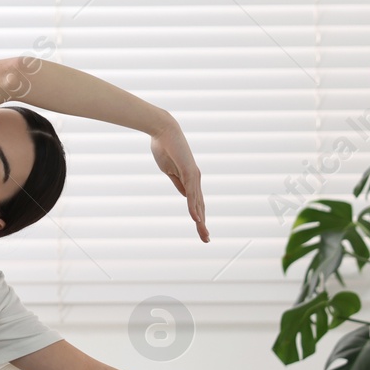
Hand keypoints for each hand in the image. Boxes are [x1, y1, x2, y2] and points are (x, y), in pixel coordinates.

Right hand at [150, 119, 208, 241]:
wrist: (163, 129)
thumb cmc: (164, 147)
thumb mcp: (169, 171)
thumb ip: (178, 183)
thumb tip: (185, 196)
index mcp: (189, 179)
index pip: (196, 203)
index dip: (198, 217)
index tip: (201, 230)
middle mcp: (195, 179)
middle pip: (200, 206)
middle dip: (203, 224)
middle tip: (207, 240)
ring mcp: (194, 176)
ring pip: (198, 203)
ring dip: (201, 220)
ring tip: (204, 234)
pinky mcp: (190, 172)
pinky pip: (192, 194)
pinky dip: (194, 207)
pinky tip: (195, 219)